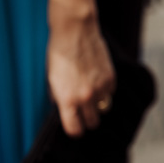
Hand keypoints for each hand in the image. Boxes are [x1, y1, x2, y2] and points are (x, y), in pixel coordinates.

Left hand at [46, 3, 115, 136]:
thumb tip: (65, 108)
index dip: (74, 129)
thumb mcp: (52, 79)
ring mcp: (101, 88)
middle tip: (84, 112)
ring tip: (91, 95)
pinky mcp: (111, 78)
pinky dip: (106, 90)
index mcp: (67, 100)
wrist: (75, 33)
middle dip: (88, 119)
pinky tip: (97, 80)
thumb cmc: (59, 54)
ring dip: (98, 105)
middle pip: (93, 122)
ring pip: (105, 108)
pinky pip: (111, 93)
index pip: (75, 129)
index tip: (74, 126)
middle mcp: (86, 97)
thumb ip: (60, 97)